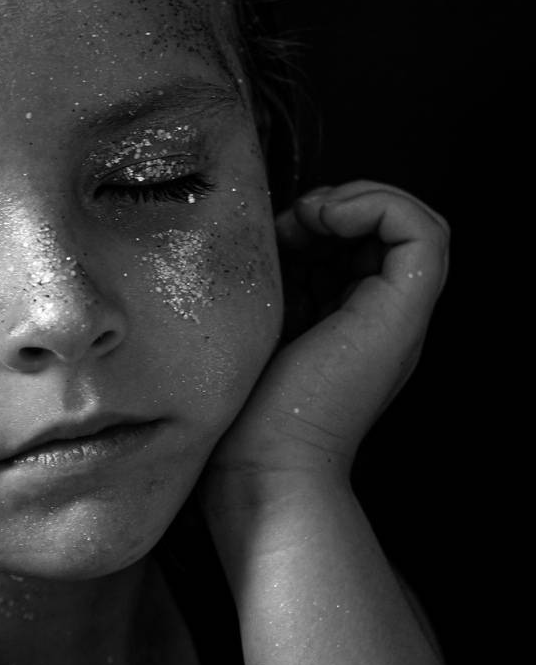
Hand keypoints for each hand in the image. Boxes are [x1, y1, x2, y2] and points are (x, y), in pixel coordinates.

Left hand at [203, 181, 449, 490]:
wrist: (261, 466)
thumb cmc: (240, 413)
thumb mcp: (255, 327)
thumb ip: (272, 285)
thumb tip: (265, 229)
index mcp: (350, 323)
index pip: (361, 242)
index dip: (322, 216)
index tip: (275, 235)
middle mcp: (381, 319)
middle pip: (389, 229)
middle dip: (339, 203)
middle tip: (290, 222)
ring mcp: (396, 316)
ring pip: (417, 222)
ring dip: (359, 198)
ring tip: (310, 218)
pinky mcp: (400, 313)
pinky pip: (423, 232)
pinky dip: (377, 206)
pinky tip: (324, 222)